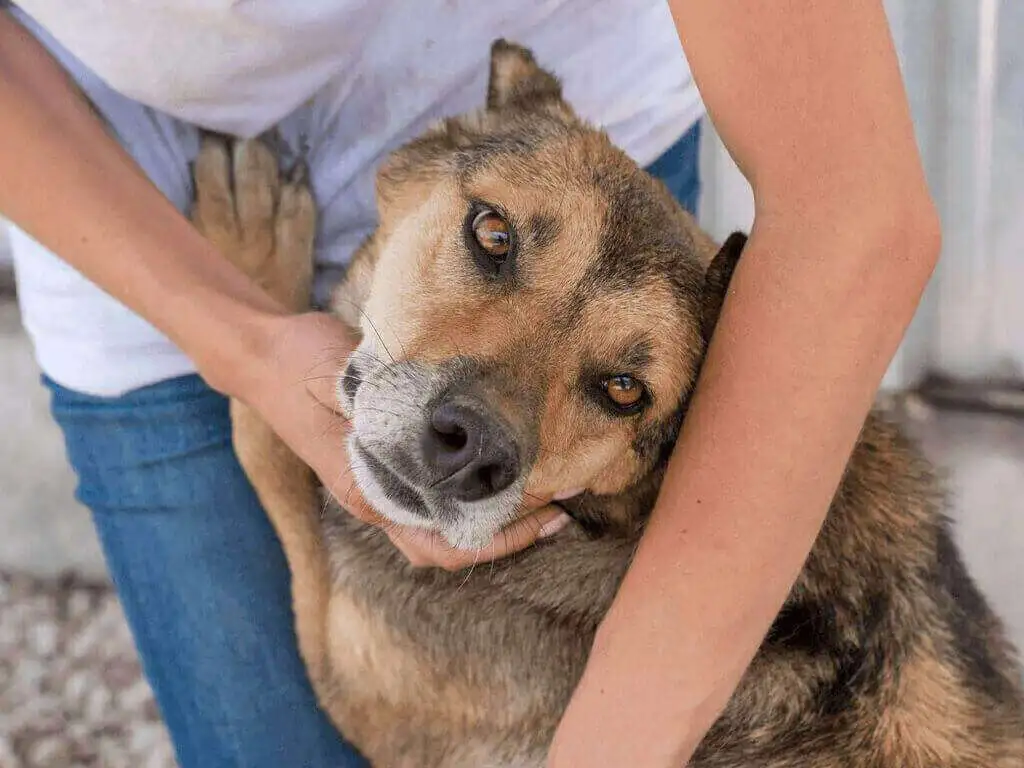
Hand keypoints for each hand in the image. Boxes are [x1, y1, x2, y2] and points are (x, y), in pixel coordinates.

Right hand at [233, 311, 568, 569]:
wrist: (268, 356)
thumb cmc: (303, 366)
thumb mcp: (343, 380)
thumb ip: (383, 410)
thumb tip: (433, 435)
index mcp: (369, 491)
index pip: (446, 541)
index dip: (502, 536)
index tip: (549, 510)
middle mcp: (378, 501)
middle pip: (452, 547)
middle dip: (509, 537)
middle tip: (561, 508)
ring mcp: (381, 488)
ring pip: (445, 529)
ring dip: (494, 521)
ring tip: (545, 495)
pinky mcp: (387, 468)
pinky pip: (438, 500)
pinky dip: (474, 497)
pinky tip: (504, 472)